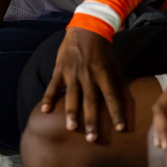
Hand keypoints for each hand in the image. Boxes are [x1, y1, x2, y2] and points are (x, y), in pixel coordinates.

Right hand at [38, 27, 129, 141]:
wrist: (86, 28)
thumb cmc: (102, 49)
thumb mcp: (112, 64)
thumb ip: (113, 82)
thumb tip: (120, 101)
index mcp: (103, 74)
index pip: (111, 97)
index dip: (116, 113)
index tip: (120, 129)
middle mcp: (88, 75)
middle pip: (90, 102)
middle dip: (91, 121)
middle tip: (92, 138)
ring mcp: (72, 73)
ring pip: (72, 96)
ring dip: (72, 113)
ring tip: (71, 128)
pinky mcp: (60, 69)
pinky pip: (53, 86)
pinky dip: (49, 98)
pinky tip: (45, 111)